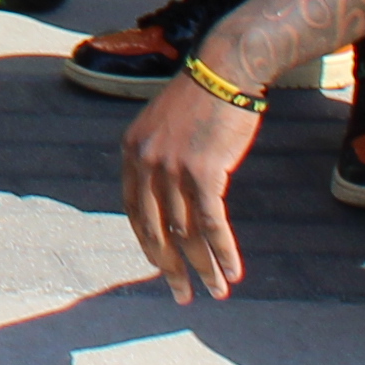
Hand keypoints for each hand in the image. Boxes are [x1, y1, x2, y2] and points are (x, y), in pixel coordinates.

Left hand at [119, 70, 260, 302]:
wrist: (225, 68)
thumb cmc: (202, 98)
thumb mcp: (164, 127)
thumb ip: (158, 159)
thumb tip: (166, 199)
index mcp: (131, 152)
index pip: (134, 212)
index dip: (150, 244)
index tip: (163, 268)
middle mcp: (145, 162)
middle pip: (155, 230)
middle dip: (171, 269)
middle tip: (183, 295)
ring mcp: (172, 167)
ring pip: (186, 233)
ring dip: (204, 267)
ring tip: (218, 291)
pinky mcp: (203, 171)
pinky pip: (212, 223)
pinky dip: (223, 251)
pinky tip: (233, 271)